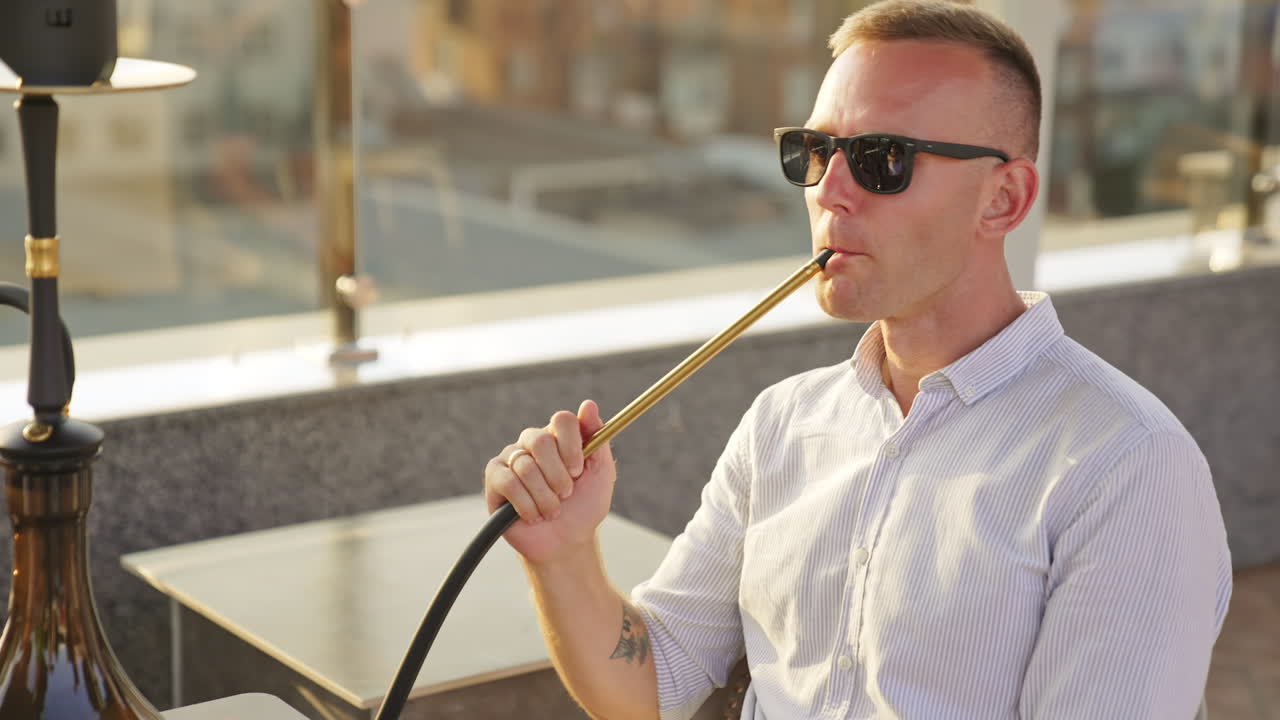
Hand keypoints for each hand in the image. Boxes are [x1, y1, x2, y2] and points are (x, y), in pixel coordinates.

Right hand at [484, 400, 615, 565]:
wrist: (566, 542)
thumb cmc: (584, 506)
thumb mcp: (601, 473)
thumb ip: (598, 439)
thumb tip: (588, 404)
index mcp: (559, 436)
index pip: (562, 420)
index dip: (571, 445)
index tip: (579, 470)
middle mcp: (532, 442)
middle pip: (540, 440)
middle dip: (558, 475)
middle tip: (566, 493)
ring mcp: (511, 458)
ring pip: (526, 466)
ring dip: (545, 496)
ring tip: (552, 510)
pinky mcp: (494, 478)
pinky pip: (508, 482)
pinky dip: (527, 504)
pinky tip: (534, 516)